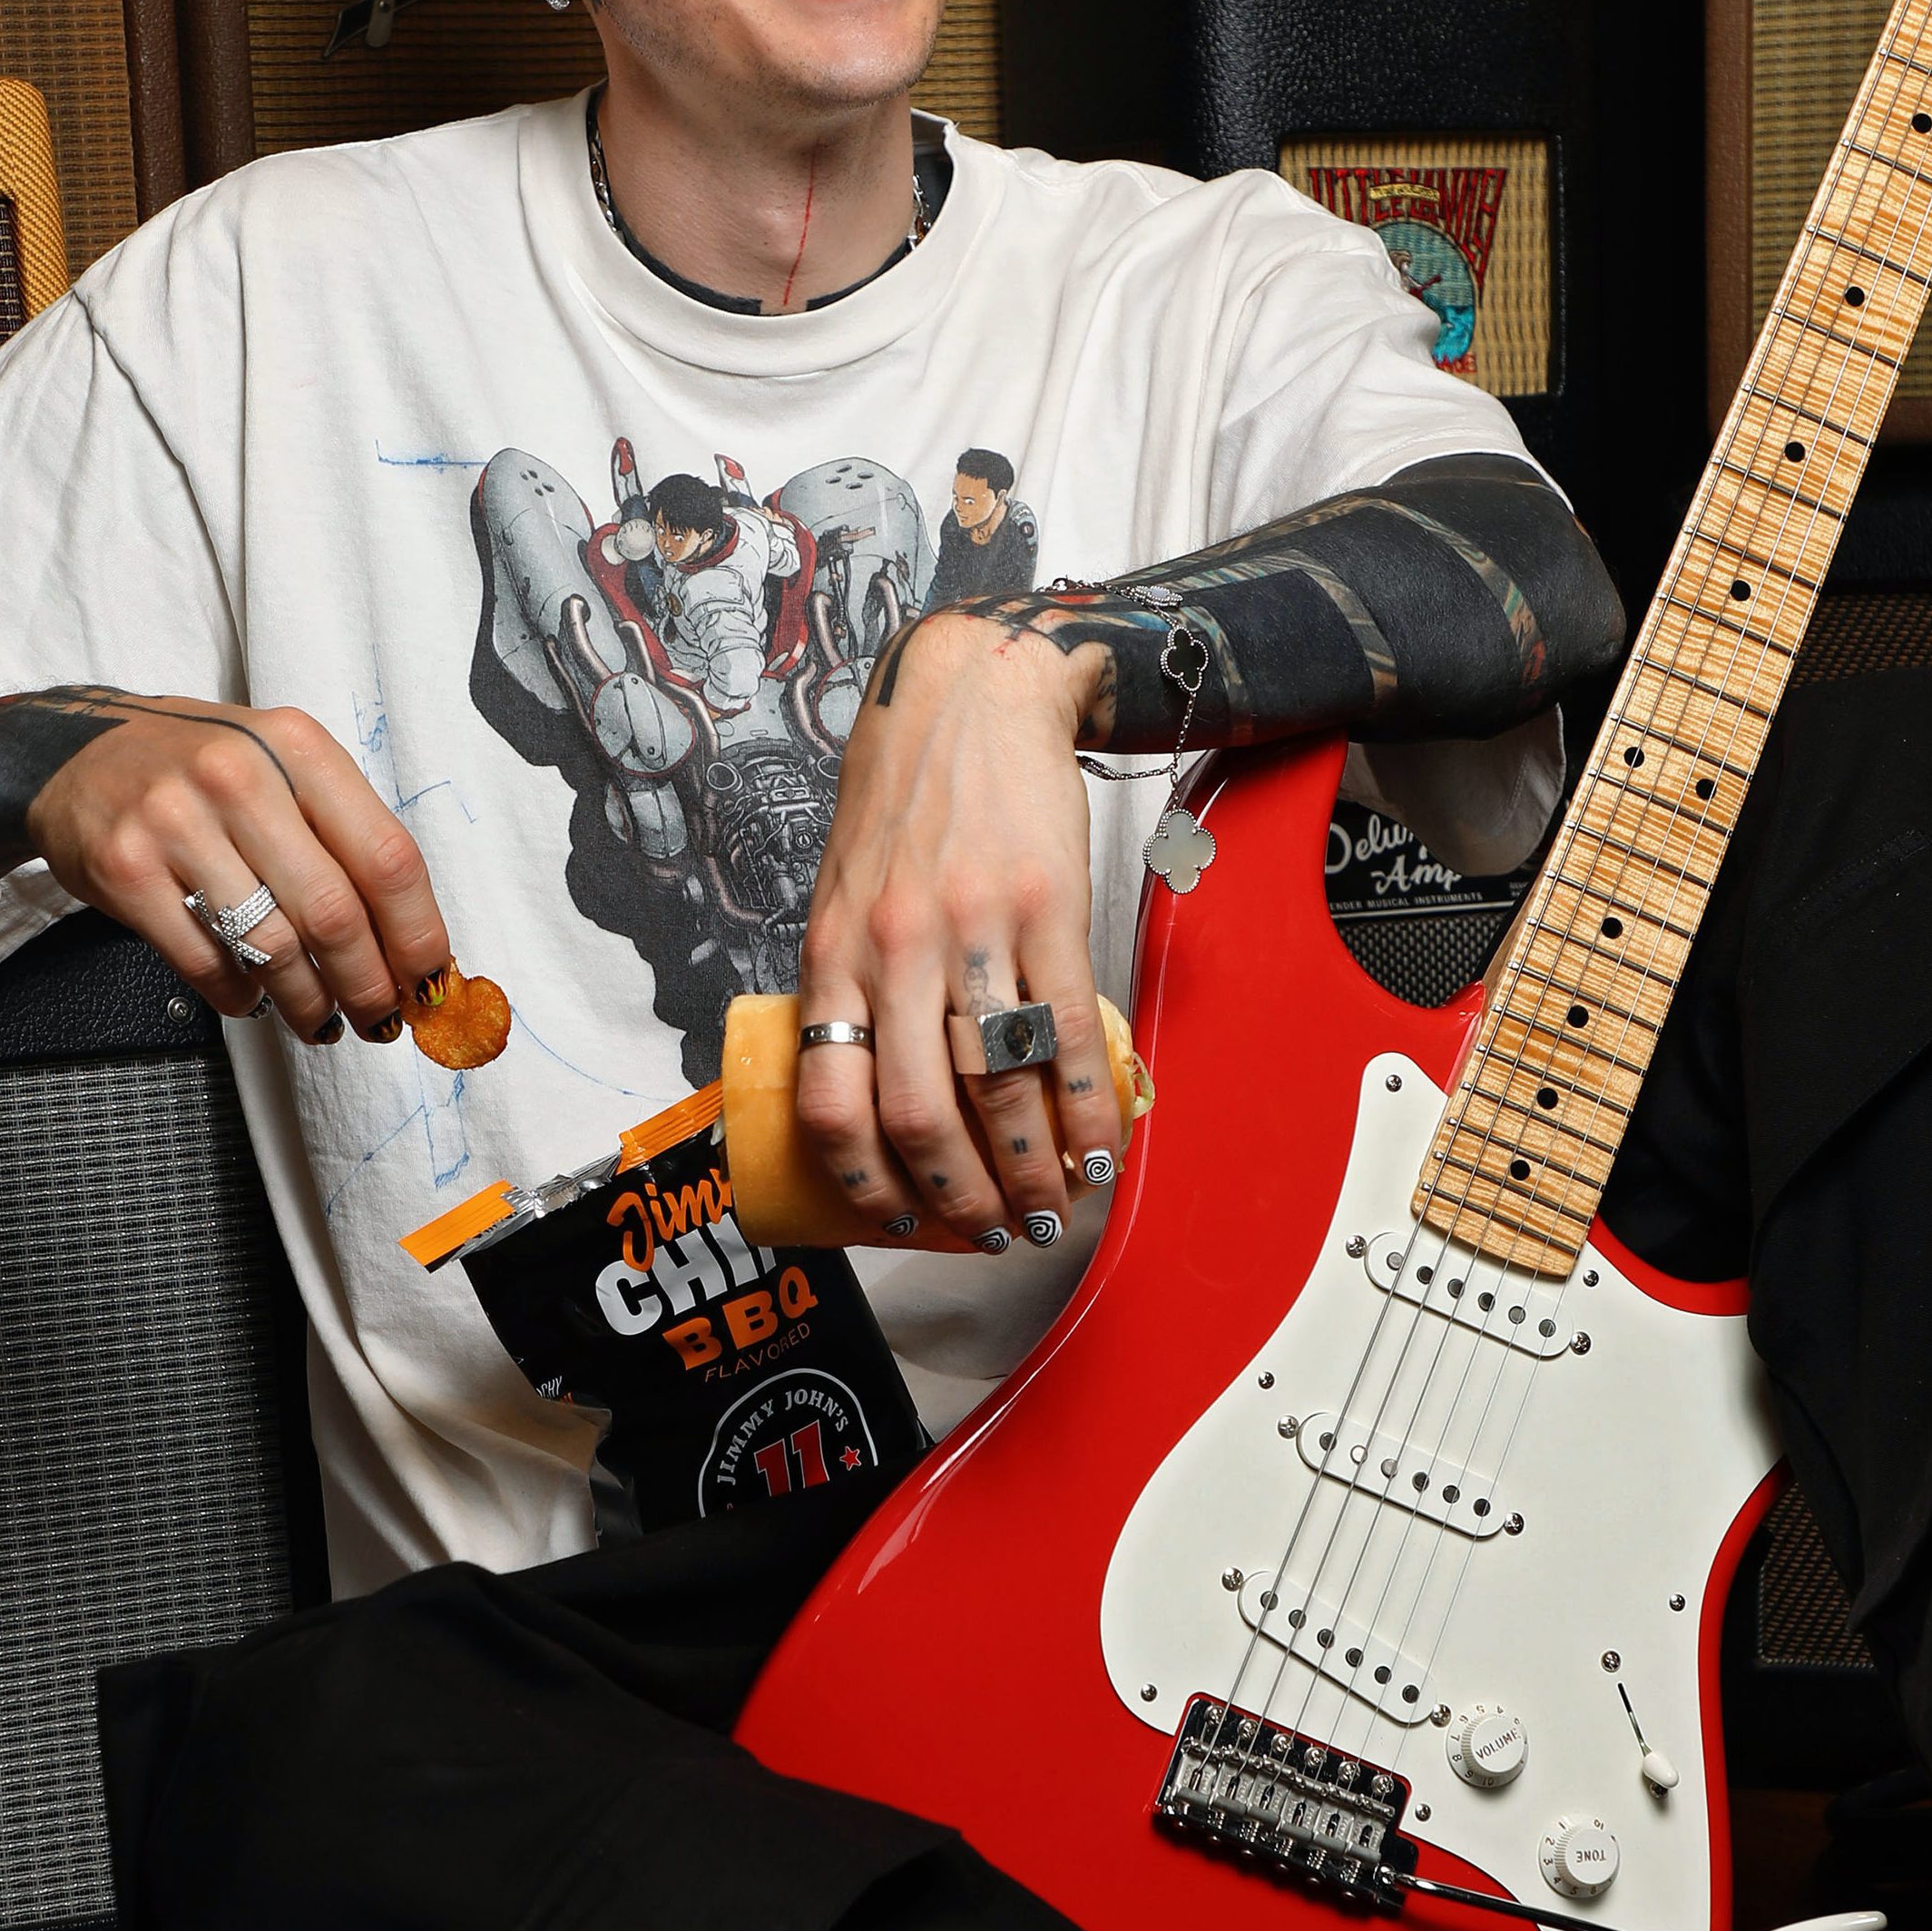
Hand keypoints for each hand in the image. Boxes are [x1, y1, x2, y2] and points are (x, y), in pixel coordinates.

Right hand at [27, 698, 452, 1042]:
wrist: (74, 751)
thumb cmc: (199, 768)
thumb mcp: (280, 764)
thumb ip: (341, 834)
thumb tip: (406, 937)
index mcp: (297, 747)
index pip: (387, 856)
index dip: (417, 934)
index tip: (430, 981)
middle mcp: (241, 776)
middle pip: (334, 912)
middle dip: (368, 984)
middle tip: (380, 1018)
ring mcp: (177, 822)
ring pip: (271, 946)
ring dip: (307, 1002)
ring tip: (321, 1020)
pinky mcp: (126, 868)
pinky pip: (204, 960)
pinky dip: (240, 995)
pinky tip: (253, 999)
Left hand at [793, 617, 1126, 1248]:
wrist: (968, 695)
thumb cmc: (903, 798)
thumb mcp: (842, 893)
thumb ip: (850, 982)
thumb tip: (867, 1084)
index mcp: (835, 953)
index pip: (831, 1101)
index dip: (868, 1183)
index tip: (901, 1223)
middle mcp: (895, 948)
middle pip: (919, 1114)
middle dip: (961, 1199)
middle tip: (993, 1236)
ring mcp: (973, 929)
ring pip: (998, 1085)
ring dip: (1032, 1169)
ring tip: (1051, 1209)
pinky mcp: (1047, 906)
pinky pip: (1069, 1031)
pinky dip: (1088, 1106)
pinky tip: (1100, 1145)